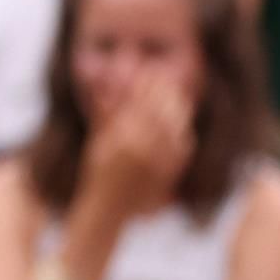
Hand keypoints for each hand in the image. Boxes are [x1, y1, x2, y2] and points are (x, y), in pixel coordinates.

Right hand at [84, 76, 193, 210]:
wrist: (108, 210)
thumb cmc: (97, 174)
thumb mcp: (98, 140)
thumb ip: (104, 110)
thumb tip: (102, 83)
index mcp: (121, 137)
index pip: (140, 101)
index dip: (148, 83)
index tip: (151, 69)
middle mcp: (141, 147)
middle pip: (162, 110)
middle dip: (166, 91)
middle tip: (169, 77)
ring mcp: (158, 160)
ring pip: (176, 126)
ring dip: (178, 108)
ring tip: (177, 97)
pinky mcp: (170, 171)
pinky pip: (182, 145)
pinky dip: (182, 131)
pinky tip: (179, 124)